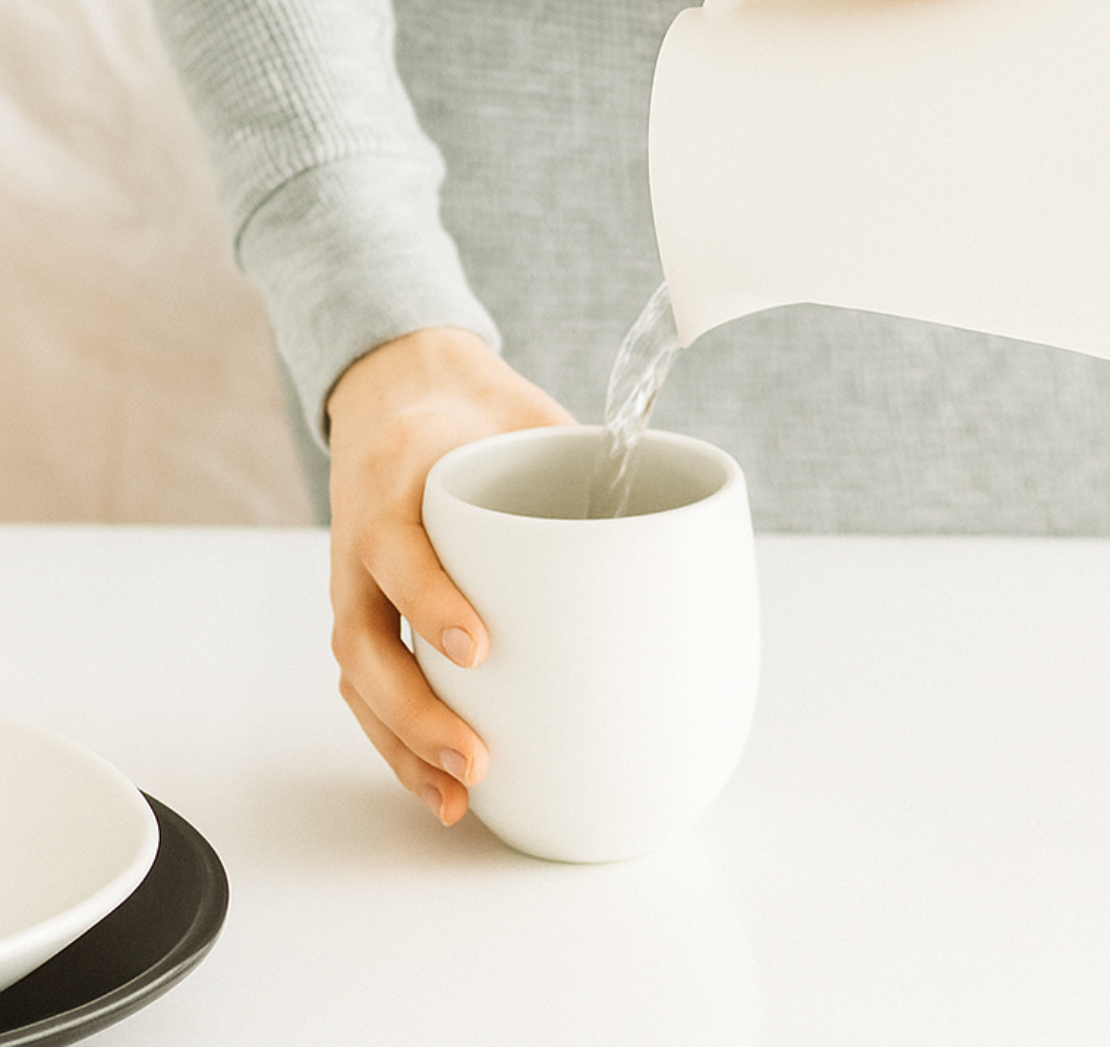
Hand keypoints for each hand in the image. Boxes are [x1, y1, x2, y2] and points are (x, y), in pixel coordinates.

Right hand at [326, 327, 573, 823]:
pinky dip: (399, 738)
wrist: (401, 389)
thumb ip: (582, 462)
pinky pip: (367, 683)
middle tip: (478, 756)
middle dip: (416, 710)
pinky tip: (443, 784)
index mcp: (401, 478)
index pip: (397, 545)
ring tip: (460, 794)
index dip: (431, 597)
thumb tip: (678, 527)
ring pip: (359, 675)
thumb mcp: (522, 412)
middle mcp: (362, 537)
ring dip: (404, 743)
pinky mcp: (366, 610)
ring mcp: (355, 581)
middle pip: (362, 639)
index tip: (478, 646)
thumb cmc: (475, 411)